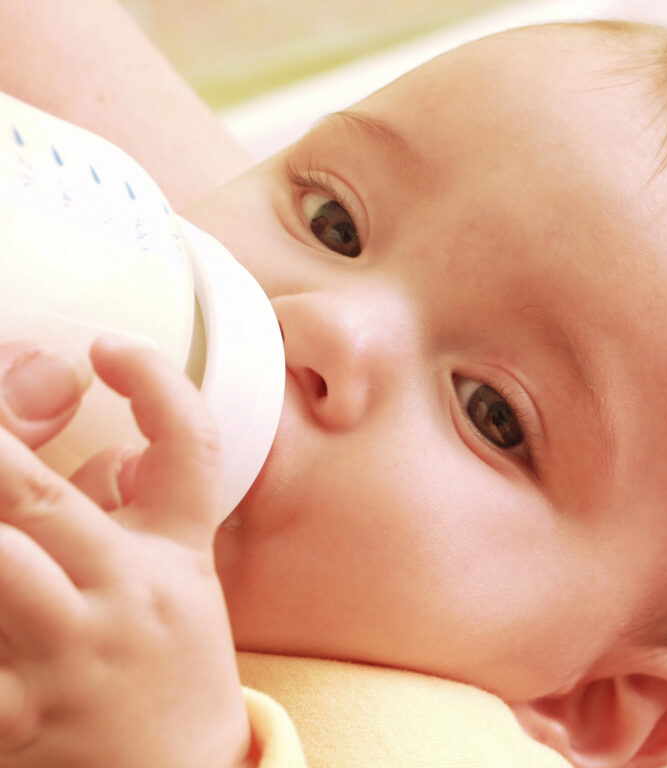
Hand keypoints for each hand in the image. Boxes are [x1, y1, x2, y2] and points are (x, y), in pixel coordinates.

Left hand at [0, 337, 253, 767]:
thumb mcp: (183, 579)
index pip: (190, 451)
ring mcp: (67, 658)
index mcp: (174, 555)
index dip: (157, 386)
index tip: (108, 346)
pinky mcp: (17, 720)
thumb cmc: (177, 667)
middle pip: (36, 498)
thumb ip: (145, 505)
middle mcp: (125, 594)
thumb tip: (104, 448)